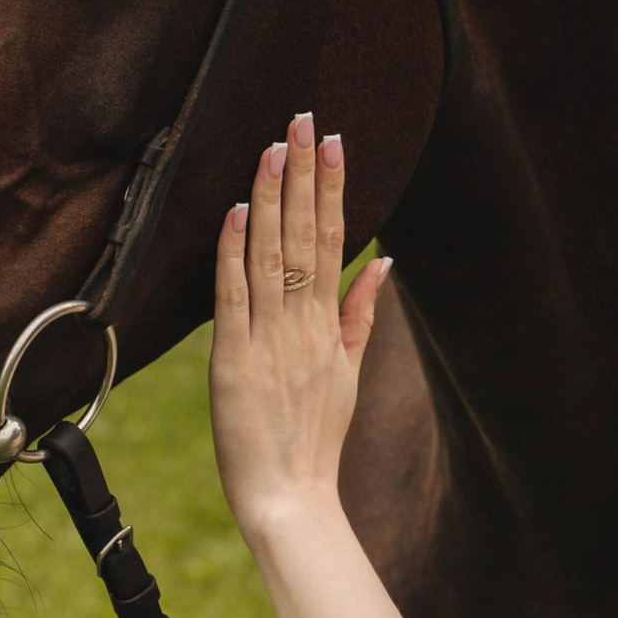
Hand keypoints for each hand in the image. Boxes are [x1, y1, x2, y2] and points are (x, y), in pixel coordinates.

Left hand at [209, 114, 391, 541]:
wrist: (291, 499)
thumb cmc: (315, 440)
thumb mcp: (349, 372)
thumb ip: (363, 313)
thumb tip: (385, 260)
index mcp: (330, 324)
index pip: (334, 240)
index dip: (333, 189)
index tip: (335, 142)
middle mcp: (303, 323)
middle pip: (306, 235)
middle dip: (305, 174)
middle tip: (306, 119)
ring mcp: (269, 339)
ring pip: (272, 254)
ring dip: (272, 197)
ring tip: (275, 145)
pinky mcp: (233, 360)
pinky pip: (235, 297)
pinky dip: (235, 252)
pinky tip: (237, 211)